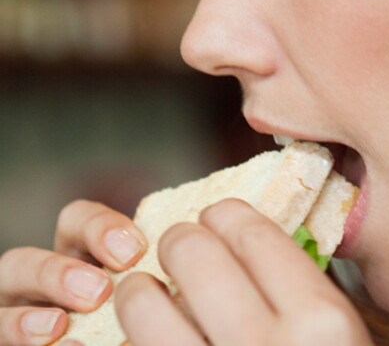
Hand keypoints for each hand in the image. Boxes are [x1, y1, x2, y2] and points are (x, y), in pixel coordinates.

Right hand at [0, 200, 146, 344]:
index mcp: (80, 255)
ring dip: (30, 312)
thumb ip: (159, 270)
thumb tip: (202, 255)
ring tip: (58, 325)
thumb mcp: (152, 287)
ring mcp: (20, 312)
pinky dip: (21, 337)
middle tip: (98, 291)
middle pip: (27, 257)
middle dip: (58, 271)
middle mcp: (43, 280)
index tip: (135, 250)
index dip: (100, 227)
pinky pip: (3, 338)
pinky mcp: (12, 340)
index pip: (77, 221)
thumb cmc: (150, 317)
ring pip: (6, 295)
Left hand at [115, 199, 372, 345]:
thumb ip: (297, 287)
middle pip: (191, 251)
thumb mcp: (336, 339)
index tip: (216, 218)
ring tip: (153, 296)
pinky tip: (155, 339)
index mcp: (321, 322)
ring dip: (141, 290)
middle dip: (180, 242)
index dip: (224, 216)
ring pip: (141, 301)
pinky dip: (134, 337)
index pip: (250, 230)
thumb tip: (241, 231)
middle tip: (181, 251)